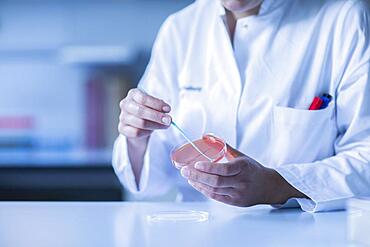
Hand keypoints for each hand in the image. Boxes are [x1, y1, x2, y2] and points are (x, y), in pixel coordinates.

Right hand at [118, 88, 171, 139]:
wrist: (138, 123)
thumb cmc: (148, 110)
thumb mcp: (154, 105)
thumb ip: (159, 107)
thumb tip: (166, 112)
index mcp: (133, 94)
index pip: (143, 98)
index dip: (156, 104)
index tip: (168, 109)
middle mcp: (126, 104)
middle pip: (140, 111)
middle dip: (157, 116)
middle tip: (168, 120)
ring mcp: (123, 117)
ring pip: (140, 123)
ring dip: (155, 125)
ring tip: (164, 126)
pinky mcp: (122, 128)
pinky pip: (136, 132)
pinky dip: (147, 132)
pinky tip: (151, 130)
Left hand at [180, 145, 305, 206]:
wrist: (268, 187)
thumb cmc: (253, 169)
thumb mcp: (243, 157)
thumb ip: (227, 149)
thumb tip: (209, 138)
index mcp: (243, 167)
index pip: (224, 169)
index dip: (208, 168)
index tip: (196, 164)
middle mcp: (241, 182)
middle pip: (216, 181)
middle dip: (197, 176)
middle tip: (184, 170)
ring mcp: (238, 194)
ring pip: (214, 190)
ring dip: (198, 183)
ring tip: (188, 176)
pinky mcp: (235, 202)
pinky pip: (216, 197)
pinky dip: (204, 190)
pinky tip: (196, 184)